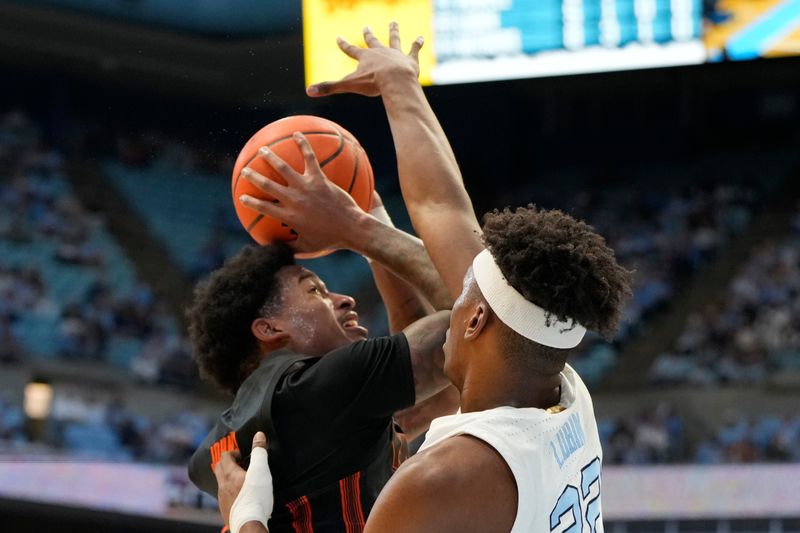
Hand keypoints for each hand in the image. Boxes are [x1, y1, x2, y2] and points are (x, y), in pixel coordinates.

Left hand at [214, 432, 272, 532]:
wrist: (249, 523)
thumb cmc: (255, 497)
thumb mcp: (261, 471)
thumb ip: (259, 452)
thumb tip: (258, 435)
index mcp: (229, 474)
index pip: (224, 456)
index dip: (234, 452)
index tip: (245, 456)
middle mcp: (222, 486)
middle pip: (219, 468)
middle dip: (229, 463)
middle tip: (243, 465)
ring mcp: (222, 499)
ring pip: (222, 483)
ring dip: (230, 477)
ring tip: (244, 480)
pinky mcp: (226, 510)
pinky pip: (225, 495)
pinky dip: (231, 490)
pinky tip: (243, 495)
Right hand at [239, 133, 365, 254]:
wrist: (351, 228)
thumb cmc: (330, 240)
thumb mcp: (308, 247)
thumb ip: (291, 247)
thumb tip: (280, 249)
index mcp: (289, 216)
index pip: (263, 208)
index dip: (251, 202)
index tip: (242, 196)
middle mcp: (293, 200)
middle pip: (267, 185)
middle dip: (253, 176)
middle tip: (246, 170)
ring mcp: (306, 187)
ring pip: (283, 168)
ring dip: (271, 158)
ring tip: (263, 150)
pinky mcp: (319, 179)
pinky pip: (309, 158)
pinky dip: (303, 144)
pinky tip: (297, 134)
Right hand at [306, 22, 423, 97]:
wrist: (396, 80)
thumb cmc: (373, 83)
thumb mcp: (348, 86)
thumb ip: (329, 88)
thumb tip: (308, 91)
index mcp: (364, 58)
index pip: (351, 50)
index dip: (344, 44)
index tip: (339, 37)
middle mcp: (380, 52)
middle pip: (373, 42)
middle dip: (368, 35)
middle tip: (366, 26)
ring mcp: (395, 54)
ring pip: (394, 40)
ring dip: (393, 32)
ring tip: (394, 23)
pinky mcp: (410, 60)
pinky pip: (414, 49)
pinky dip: (417, 44)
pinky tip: (421, 38)